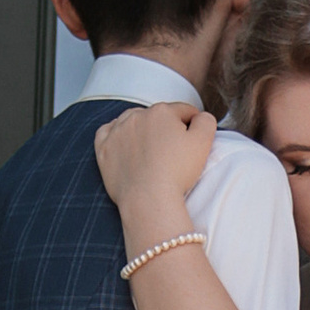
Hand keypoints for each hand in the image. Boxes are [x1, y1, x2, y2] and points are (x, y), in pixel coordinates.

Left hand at [95, 101, 214, 240]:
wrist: (149, 199)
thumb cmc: (177, 172)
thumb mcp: (203, 143)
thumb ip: (206, 121)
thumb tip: (200, 116)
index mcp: (162, 112)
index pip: (183, 111)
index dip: (192, 124)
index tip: (194, 139)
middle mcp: (137, 116)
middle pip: (157, 116)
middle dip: (166, 128)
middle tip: (173, 150)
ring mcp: (117, 131)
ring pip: (132, 121)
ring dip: (142, 130)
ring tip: (150, 150)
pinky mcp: (103, 148)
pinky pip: (107, 132)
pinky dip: (116, 136)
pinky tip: (125, 145)